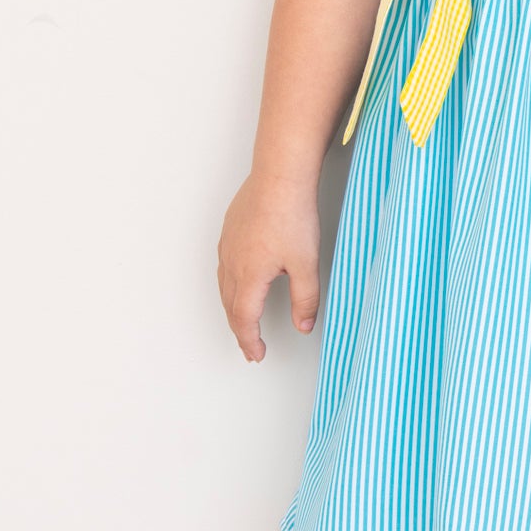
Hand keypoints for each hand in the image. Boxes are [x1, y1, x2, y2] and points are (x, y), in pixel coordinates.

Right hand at [218, 172, 321, 362]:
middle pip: (230, 306)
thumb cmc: (292, 214)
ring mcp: (228, 244)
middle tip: (250, 347)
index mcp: (249, 275)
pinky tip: (239, 282)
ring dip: (232, 308)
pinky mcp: (230, 230)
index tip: (257, 355)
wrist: (280, 175)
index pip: (244, 319)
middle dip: (240, 330)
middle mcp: (232, 262)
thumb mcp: (306, 263)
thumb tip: (303, 326)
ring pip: (224, 286)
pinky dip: (229, 284)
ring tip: (243, 321)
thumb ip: (305, 299)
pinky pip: (223, 266)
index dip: (250, 341)